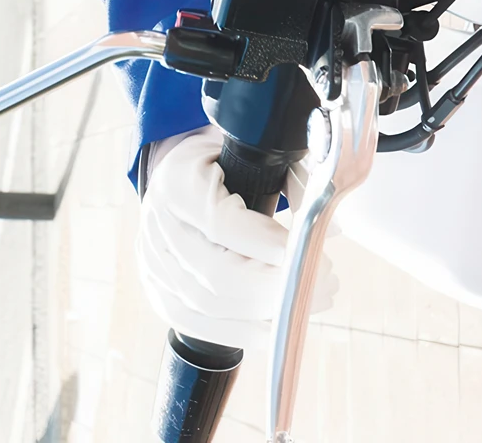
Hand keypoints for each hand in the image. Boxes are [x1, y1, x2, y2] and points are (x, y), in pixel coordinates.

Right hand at [136, 128, 336, 350]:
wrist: (177, 176)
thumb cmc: (220, 162)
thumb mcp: (249, 151)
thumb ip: (286, 176)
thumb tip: (326, 215)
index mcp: (174, 182)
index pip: (220, 223)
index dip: (267, 243)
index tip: (309, 250)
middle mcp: (157, 228)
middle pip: (216, 274)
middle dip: (276, 286)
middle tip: (323, 280)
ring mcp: (154, 267)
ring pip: (212, 306)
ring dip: (267, 311)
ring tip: (309, 300)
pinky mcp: (162, 296)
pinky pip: (202, 326)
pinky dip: (245, 331)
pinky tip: (277, 325)